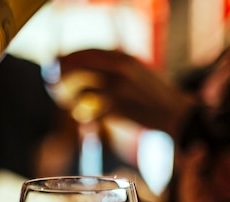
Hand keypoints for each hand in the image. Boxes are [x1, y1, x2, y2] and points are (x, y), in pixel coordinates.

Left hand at [58, 49, 195, 138]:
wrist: (176, 114)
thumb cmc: (153, 98)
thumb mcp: (135, 73)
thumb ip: (113, 70)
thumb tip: (84, 73)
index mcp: (121, 56)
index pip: (84, 53)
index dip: (65, 60)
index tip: (53, 67)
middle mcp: (118, 67)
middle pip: (75, 68)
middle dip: (60, 79)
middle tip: (54, 89)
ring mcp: (117, 87)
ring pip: (79, 90)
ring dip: (70, 100)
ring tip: (73, 107)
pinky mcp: (118, 107)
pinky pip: (89, 111)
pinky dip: (84, 117)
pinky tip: (86, 121)